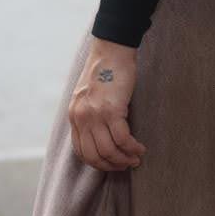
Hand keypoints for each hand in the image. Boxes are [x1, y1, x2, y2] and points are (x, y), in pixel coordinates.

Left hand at [70, 39, 145, 172]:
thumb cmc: (105, 71)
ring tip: (136, 158)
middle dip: (112, 165)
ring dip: (124, 159)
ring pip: (109, 150)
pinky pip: (122, 139)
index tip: (112, 163)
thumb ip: (91, 114)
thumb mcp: (89, 95)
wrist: (111, 50)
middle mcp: (81, 118)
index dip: (98, 163)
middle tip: (127, 165)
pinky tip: (140, 148)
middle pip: (94, 155)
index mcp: (75, 115)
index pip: (81, 151)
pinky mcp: (111, 110)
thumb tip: (103, 135)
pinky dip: (132, 148)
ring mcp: (95, 115)